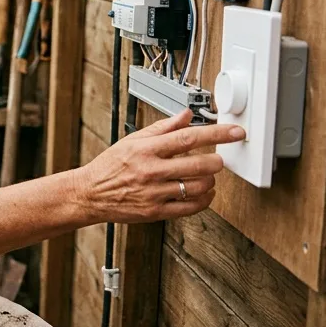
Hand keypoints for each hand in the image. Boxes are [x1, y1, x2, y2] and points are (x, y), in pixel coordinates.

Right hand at [77, 109, 244, 224]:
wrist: (90, 193)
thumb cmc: (110, 166)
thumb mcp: (132, 140)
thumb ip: (162, 128)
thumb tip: (186, 115)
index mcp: (146, 149)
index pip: (188, 138)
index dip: (217, 134)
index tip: (235, 132)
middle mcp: (151, 171)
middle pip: (199, 165)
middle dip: (217, 161)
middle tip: (219, 159)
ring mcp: (154, 193)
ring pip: (198, 187)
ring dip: (210, 180)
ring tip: (207, 176)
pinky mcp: (156, 211)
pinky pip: (191, 207)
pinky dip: (204, 200)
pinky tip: (203, 193)